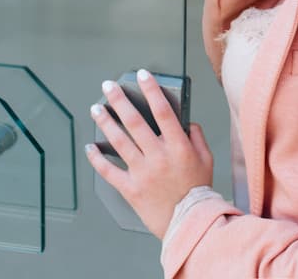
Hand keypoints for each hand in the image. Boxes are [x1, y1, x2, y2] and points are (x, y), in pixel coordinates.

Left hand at [85, 70, 213, 240]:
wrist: (190, 223)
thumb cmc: (198, 192)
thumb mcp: (207, 159)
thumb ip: (197, 137)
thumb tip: (186, 122)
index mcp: (178, 146)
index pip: (163, 111)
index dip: (152, 90)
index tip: (142, 76)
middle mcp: (158, 156)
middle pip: (135, 122)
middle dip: (120, 100)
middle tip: (109, 86)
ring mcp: (142, 172)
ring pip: (119, 142)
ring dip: (106, 123)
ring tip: (96, 109)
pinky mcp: (130, 189)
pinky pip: (109, 171)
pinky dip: (97, 159)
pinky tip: (90, 147)